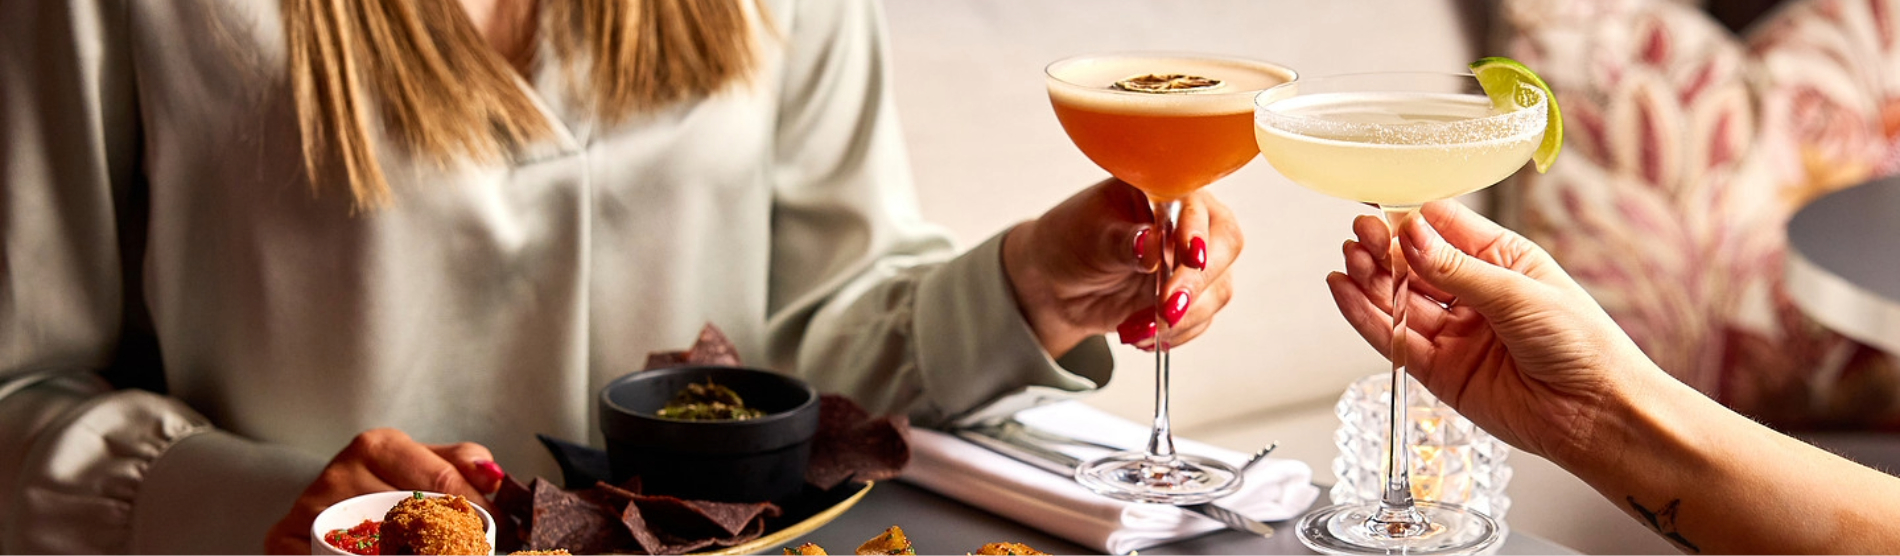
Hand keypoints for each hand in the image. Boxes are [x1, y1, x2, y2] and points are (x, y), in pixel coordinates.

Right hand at [263, 428, 506, 553]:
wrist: (321, 509)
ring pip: (376, 545)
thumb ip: (460, 463)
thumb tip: (494, 476)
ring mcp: (310, 508)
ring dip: (408, 553)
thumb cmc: (380, 485)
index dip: (477, 509)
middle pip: (411, 515)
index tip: (502, 529)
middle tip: (470, 549)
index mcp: (376, 445)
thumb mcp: (422, 463)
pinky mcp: (285, 540)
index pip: (441, 479)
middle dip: (448, 538)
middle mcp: (340, 471)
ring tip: (433, 552)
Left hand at [1002, 177, 1241, 356]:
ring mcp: (1193, 261)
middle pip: (1224, 247)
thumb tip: (1150, 243)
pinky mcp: (1190, 296)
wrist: (1058, 283)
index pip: (1197, 207)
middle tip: (1167, 311)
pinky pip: (1200, 319)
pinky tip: (1138, 333)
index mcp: (1164, 190)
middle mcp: (1188, 222)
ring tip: (1136, 329)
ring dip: (1182, 318)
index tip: (1188, 259)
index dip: (1197, 233)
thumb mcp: (1088, 236)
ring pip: (1216, 290)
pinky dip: (1173, 334)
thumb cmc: (1071, 242)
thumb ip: (1121, 240)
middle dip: (1196, 284)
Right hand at [1326, 200, 1654, 464]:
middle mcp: (1473, 293)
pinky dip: (1365, 317)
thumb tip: (1410, 235)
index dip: (1409, 218)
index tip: (1379, 209)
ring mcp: (1454, 332)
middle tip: (1361, 238)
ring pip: (1398, 300)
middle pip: (1413, 264)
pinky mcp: (1438, 370)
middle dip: (1383, 249)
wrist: (1596, 414)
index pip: (1443, 228)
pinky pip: (1393, 339)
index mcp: (1501, 260)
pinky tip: (1344, 292)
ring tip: (1348, 260)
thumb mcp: (1518, 293)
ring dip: (1370, 279)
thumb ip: (1456, 269)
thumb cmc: (1582, 344)